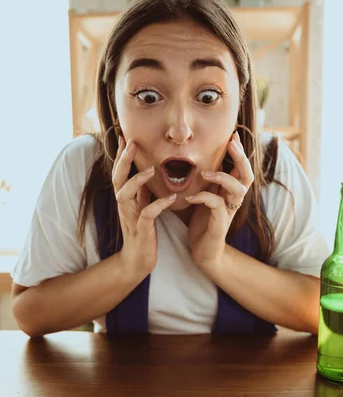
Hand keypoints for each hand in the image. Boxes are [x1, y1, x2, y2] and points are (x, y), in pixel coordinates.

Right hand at [112, 136, 175, 279]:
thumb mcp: (141, 208)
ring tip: (153, 168)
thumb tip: (146, 172)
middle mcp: (124, 205)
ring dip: (138, 180)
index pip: (120, 172)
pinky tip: (171, 199)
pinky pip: (147, 214)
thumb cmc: (142, 232)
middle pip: (117, 178)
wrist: (138, 260)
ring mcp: (130, 217)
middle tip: (131, 142)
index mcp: (125, 199)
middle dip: (123, 160)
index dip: (121, 155)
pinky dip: (158, 205)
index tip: (124, 136)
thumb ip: (142, 192)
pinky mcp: (141, 230)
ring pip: (125, 194)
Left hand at [185, 131, 253, 270]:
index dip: (239, 151)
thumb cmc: (202, 222)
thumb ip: (205, 180)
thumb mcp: (203, 196)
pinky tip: (189, 198)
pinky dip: (203, 198)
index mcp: (230, 192)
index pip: (241, 168)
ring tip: (203, 174)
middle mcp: (234, 200)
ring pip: (237, 189)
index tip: (232, 135)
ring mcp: (229, 212)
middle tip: (231, 143)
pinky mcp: (220, 224)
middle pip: (247, 175)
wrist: (202, 252)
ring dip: (221, 177)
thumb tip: (196, 157)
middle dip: (240, 158)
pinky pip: (217, 206)